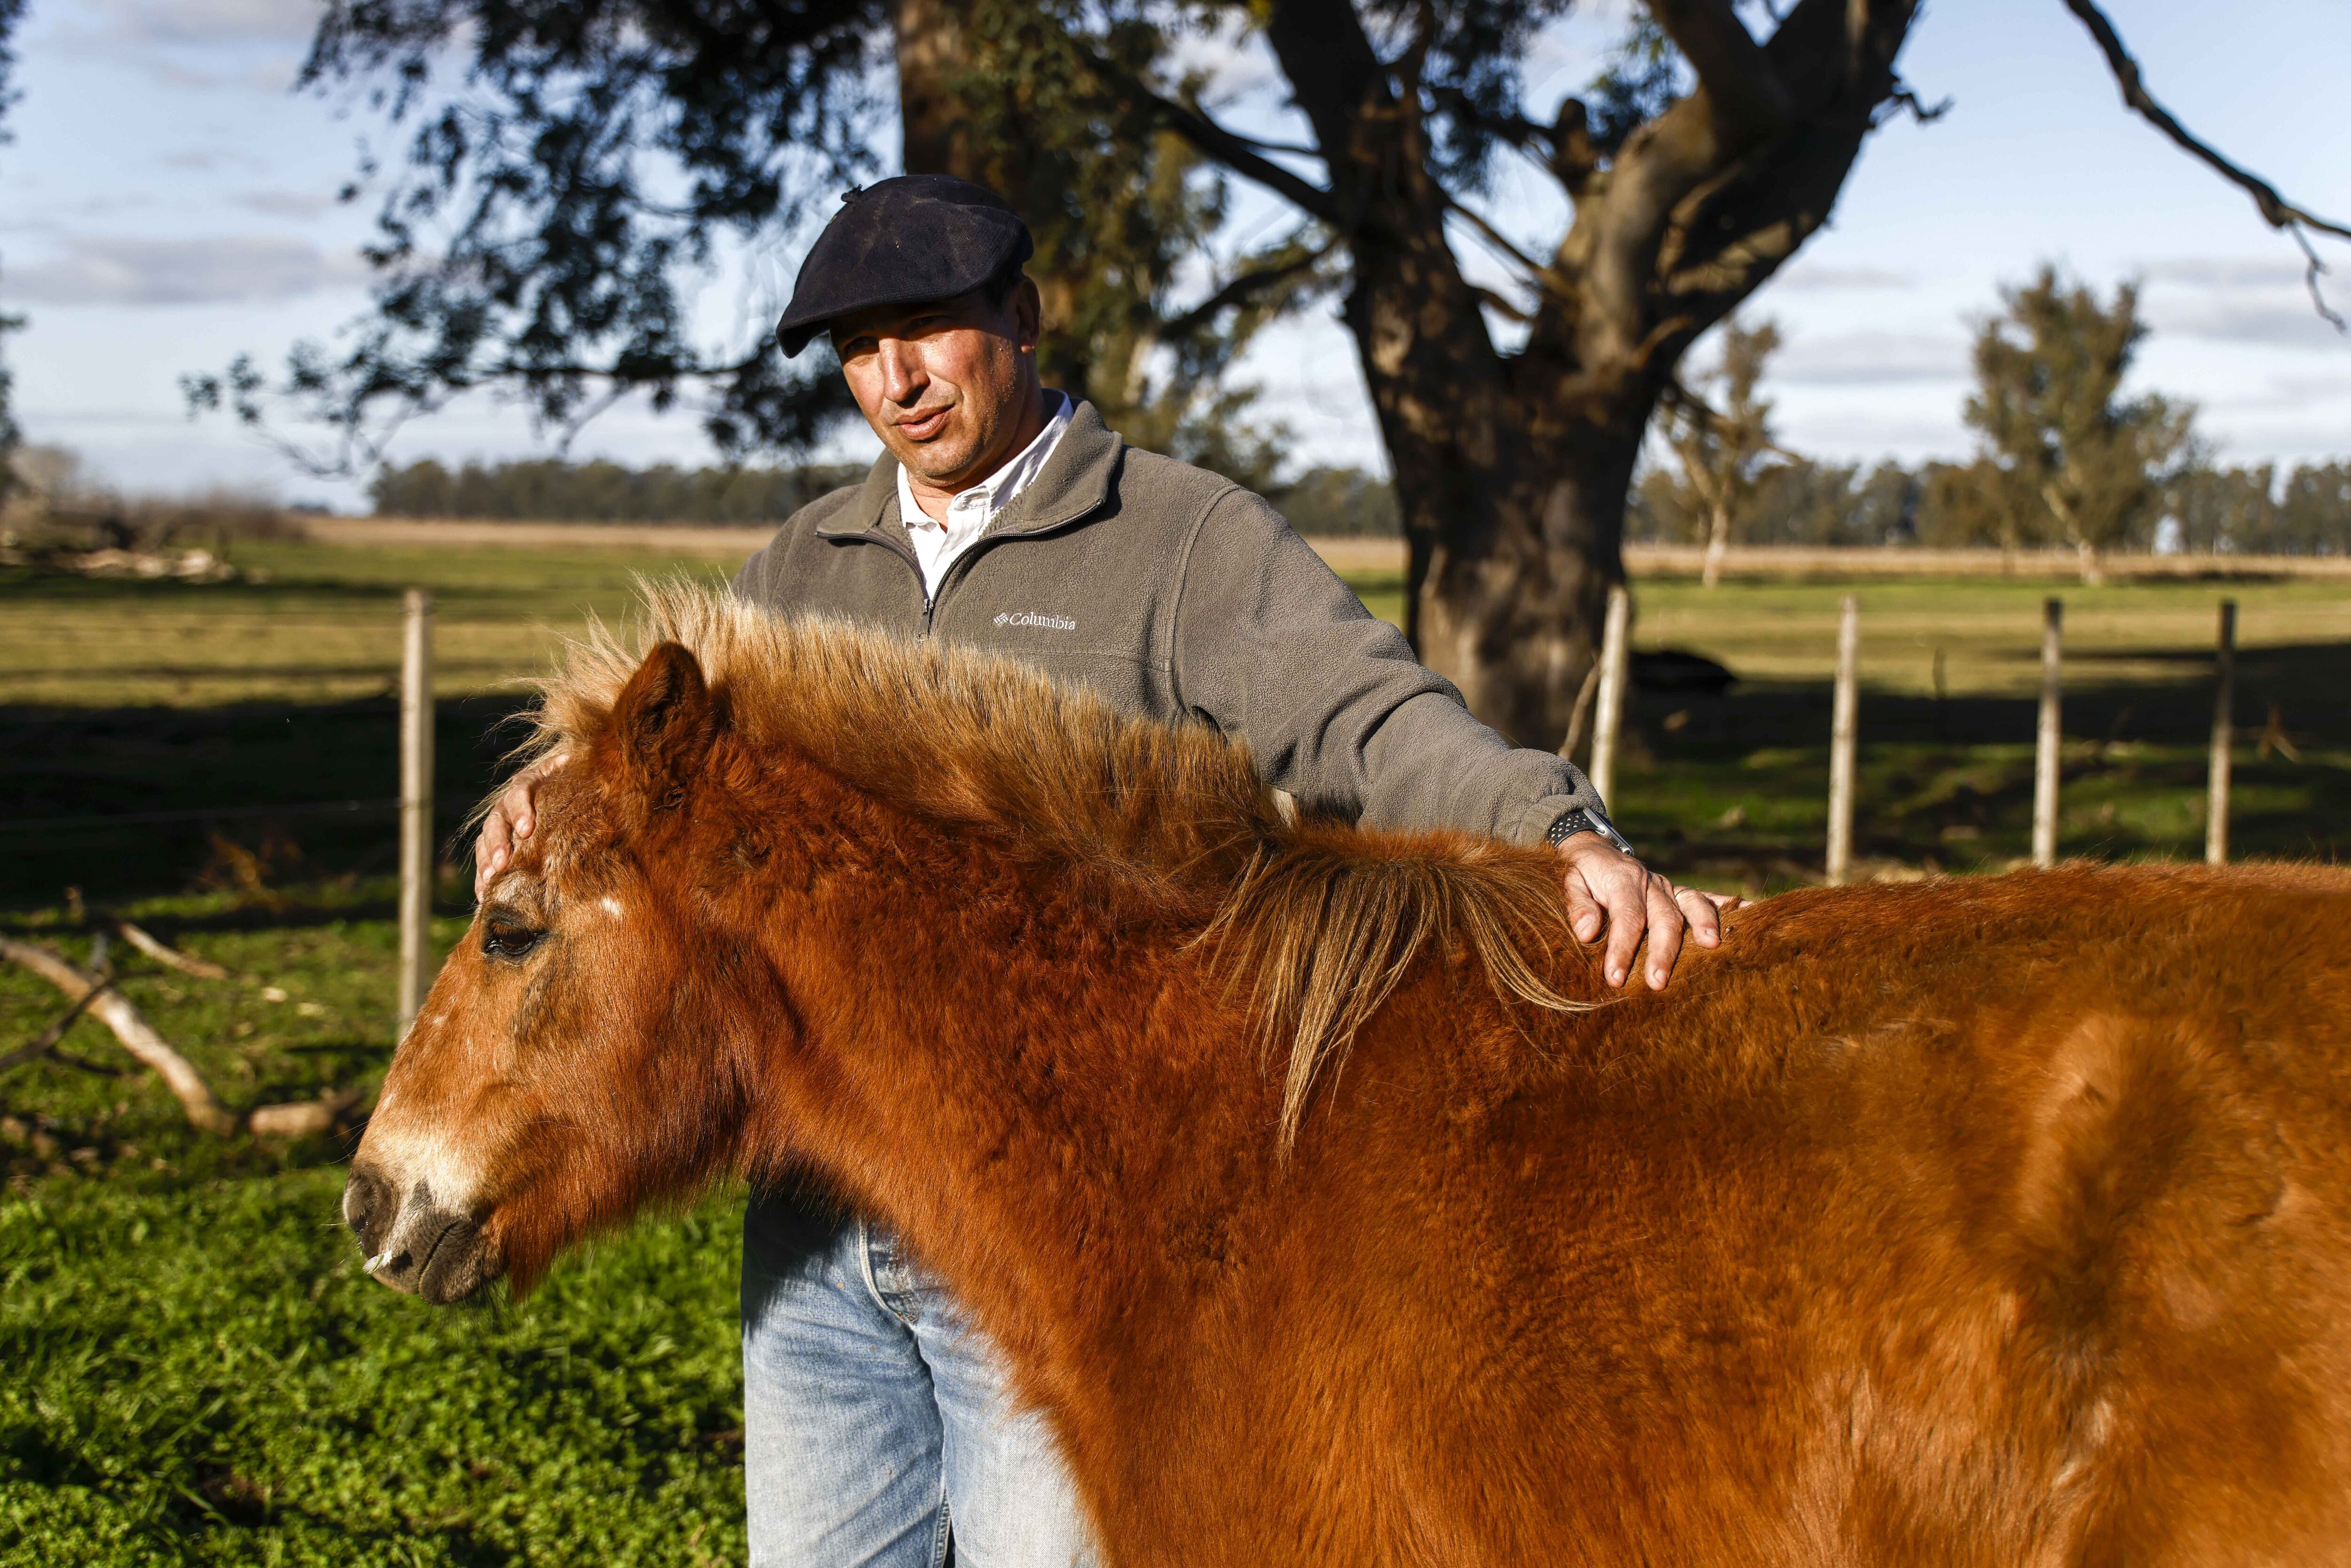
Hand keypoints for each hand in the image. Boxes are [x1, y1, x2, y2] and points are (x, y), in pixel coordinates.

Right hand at [472, 751, 569, 900]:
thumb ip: (581, 773)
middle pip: (498, 820)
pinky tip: (485, 895)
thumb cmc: (576, 787)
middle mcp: (509, 802)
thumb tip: (584, 765)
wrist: (566, 796)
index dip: (521, 809)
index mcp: (530, 782)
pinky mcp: (495, 845)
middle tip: (504, 863)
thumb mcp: (578, 777)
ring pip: (486, 840)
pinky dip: (483, 878)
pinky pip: (484, 860)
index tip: (527, 829)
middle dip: (498, 842)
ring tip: (492, 880)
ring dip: (487, 861)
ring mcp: (500, 824)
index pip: (520, 791)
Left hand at [1555, 834, 1741, 990]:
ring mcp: (1670, 889)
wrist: (1595, 852)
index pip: (1627, 917)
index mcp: (1622, 881)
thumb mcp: (1568, 883)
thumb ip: (1577, 905)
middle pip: (1664, 917)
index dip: (1623, 948)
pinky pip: (1709, 900)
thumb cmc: (1580, 875)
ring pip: (1693, 906)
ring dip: (1705, 926)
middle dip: (1663, 951)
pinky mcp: (1681, 894)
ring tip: (1713, 948)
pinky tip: (1753, 917)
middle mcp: (1652, 883)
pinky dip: (1733, 907)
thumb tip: (1587, 932)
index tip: (1615, 978)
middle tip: (1657, 983)